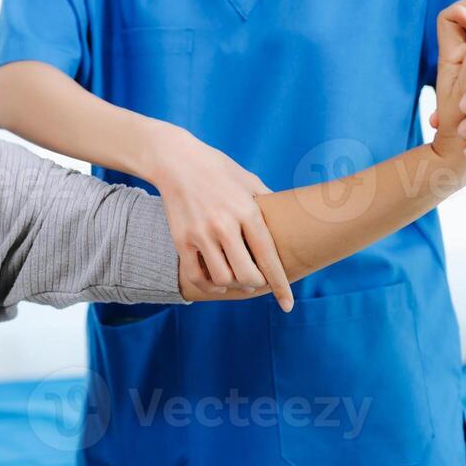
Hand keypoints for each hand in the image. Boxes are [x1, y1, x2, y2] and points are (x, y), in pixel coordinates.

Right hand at [141, 123, 293, 309]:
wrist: (177, 160)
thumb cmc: (218, 169)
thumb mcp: (249, 180)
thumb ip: (267, 202)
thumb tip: (288, 219)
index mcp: (247, 211)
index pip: (268, 257)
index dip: (280, 284)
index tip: (287, 304)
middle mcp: (225, 225)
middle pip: (247, 275)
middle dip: (256, 285)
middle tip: (257, 282)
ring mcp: (201, 234)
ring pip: (223, 278)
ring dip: (233, 285)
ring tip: (237, 279)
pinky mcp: (181, 239)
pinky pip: (197, 275)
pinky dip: (209, 285)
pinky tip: (216, 281)